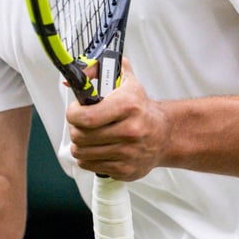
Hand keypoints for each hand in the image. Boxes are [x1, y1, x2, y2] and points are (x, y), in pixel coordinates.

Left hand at [66, 56, 169, 180]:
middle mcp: (130, 131)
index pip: (86, 117)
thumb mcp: (125, 80)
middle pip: (81, 136)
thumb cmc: (140, 107)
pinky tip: (97, 148)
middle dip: (74, 128)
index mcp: (128, 106)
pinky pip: (90, 166)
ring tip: (87, 135)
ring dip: (79, 144)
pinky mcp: (126, 170)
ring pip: (82, 153)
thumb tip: (76, 76)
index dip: (73, 114)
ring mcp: (128, 153)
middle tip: (80, 123)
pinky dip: (88, 157)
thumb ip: (99, 68)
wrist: (165, 134)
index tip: (74, 110)